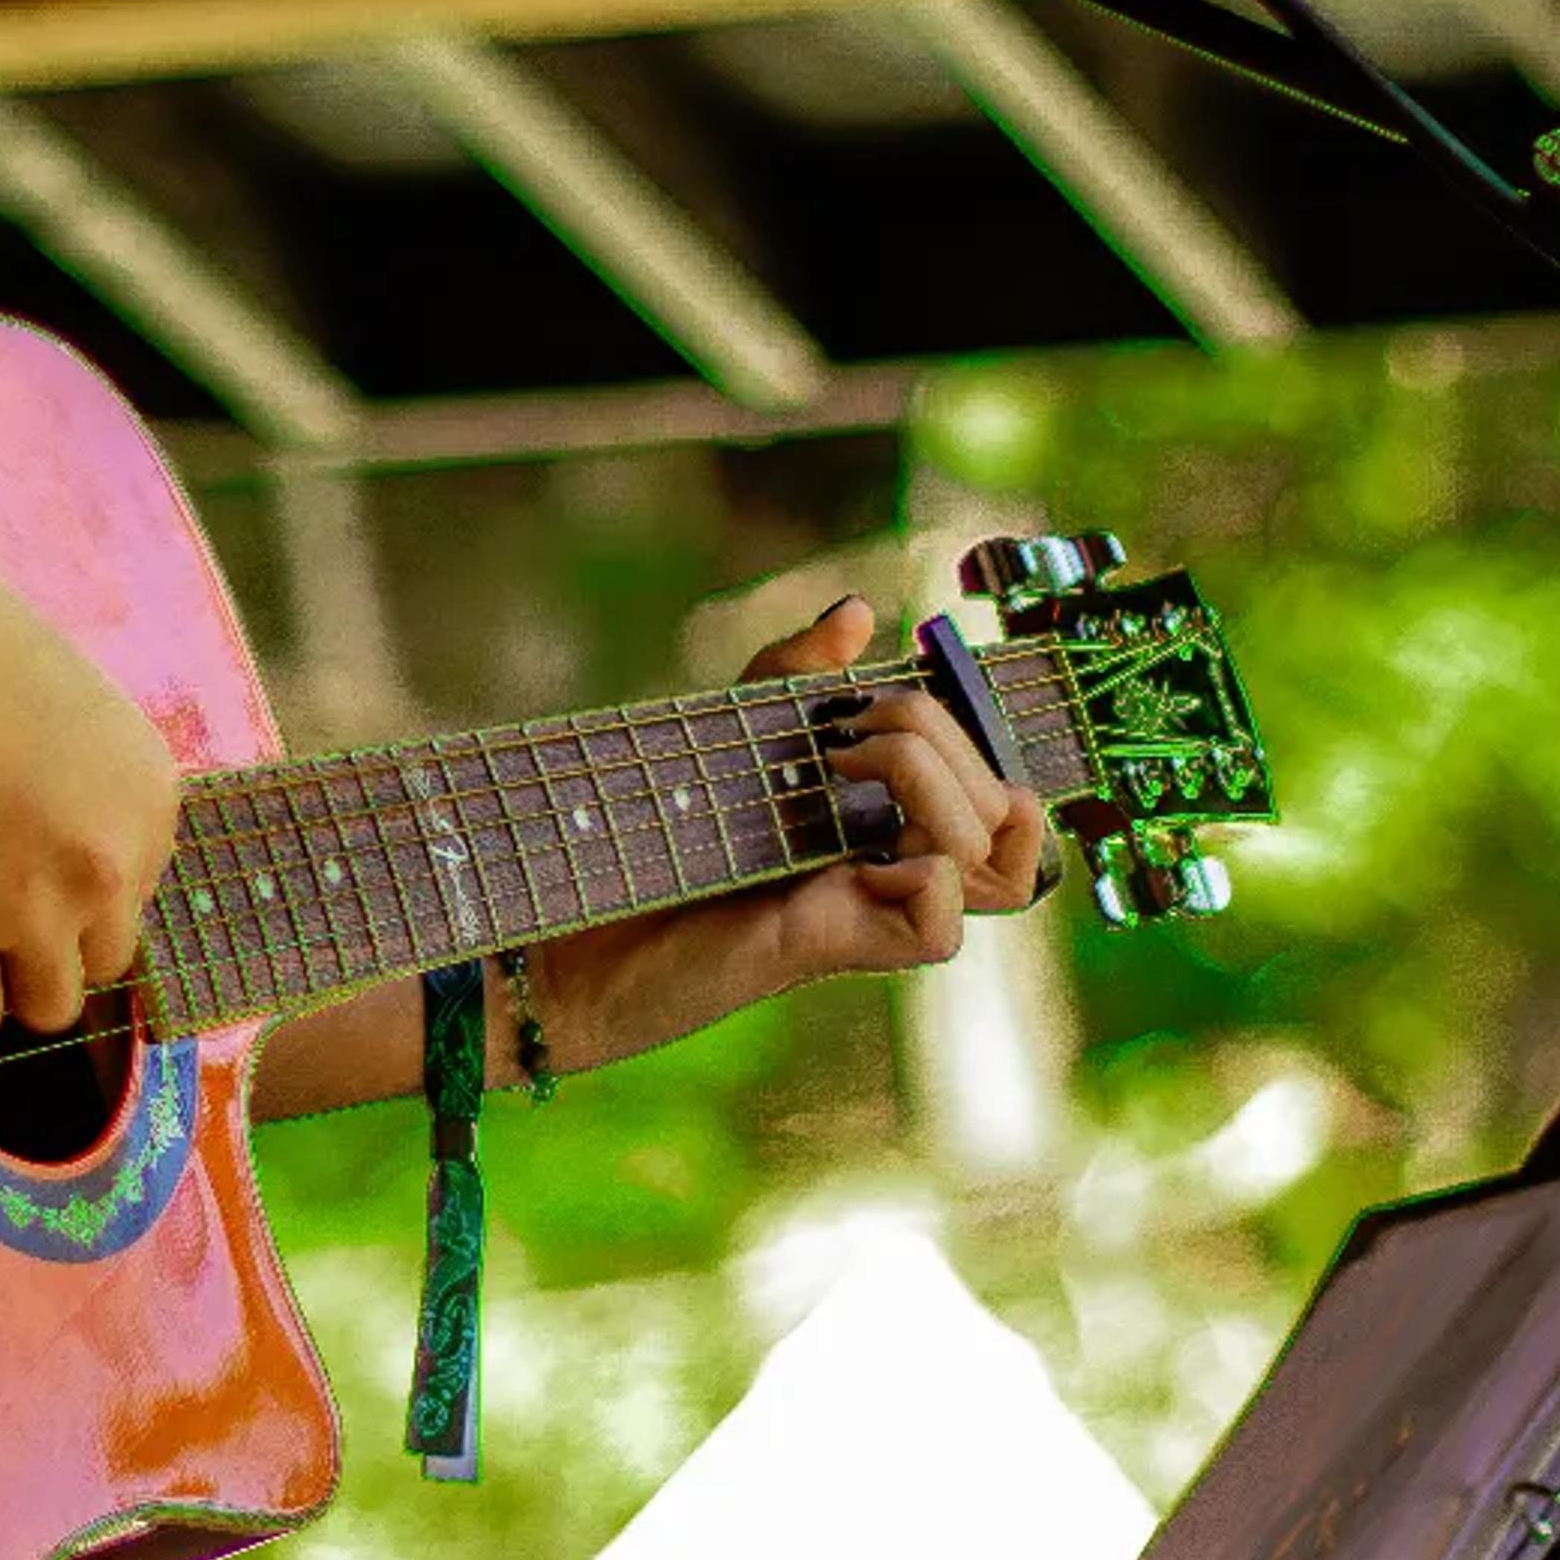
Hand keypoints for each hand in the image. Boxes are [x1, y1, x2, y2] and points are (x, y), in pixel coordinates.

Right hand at [0, 541, 182, 1039]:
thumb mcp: (72, 700)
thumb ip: (87, 780)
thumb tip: (60, 825)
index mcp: (151, 799)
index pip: (138, 886)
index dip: (78, 873)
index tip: (28, 845)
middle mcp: (113, 867)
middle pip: (104, 957)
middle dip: (56, 934)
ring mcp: (35, 914)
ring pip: (49, 1005)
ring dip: (10, 976)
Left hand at [248, 595, 1052, 1120]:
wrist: (556, 931)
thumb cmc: (641, 844)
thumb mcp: (725, 738)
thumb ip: (791, 677)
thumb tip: (857, 611)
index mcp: (880, 821)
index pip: (996, 782)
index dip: (988, 731)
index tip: (919, 675)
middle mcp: (888, 870)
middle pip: (1003, 810)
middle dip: (943, 737)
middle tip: (848, 724)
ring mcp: (865, 911)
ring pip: (997, 862)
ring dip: (941, 790)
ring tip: (846, 763)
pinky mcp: (827, 948)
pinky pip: (942, 930)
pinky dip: (927, 879)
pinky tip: (856, 851)